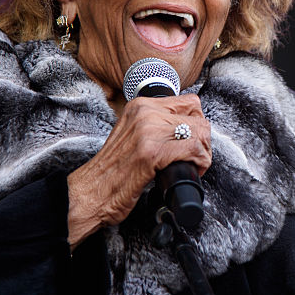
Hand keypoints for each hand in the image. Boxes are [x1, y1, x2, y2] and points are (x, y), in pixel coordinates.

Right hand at [66, 94, 211, 249]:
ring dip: (203, 153)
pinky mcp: (152, 152)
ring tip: (195, 165)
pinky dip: (200, 163)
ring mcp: (148, 130)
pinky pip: (193, 149)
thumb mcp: (132, 136)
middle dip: (203, 140)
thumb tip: (186, 127)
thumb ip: (154, 125)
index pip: (189, 102)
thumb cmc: (113, 171)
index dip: (197, 123)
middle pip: (198, 117)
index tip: (193, 141)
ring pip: (199, 132)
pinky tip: (192, 171)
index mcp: (140, 106)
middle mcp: (144, 112)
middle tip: (196, 157)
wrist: (90, 192)